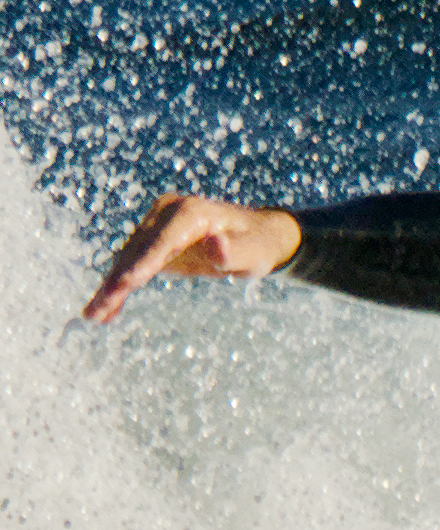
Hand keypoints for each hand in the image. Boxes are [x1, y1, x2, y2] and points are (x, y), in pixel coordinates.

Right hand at [82, 193, 302, 326]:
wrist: (255, 235)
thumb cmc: (258, 245)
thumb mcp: (255, 251)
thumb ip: (235, 251)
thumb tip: (215, 246)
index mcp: (190, 213)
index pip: (161, 241)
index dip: (143, 263)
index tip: (125, 284)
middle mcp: (166, 213)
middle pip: (137, 251)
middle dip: (117, 282)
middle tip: (98, 310)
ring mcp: (156, 226)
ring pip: (127, 260)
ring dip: (110, 288)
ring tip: (92, 316)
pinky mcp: (152, 242)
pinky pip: (131, 266)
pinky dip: (118, 288)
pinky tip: (105, 313)